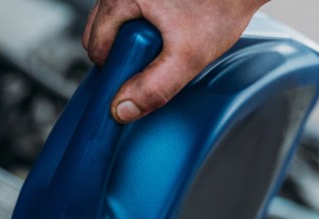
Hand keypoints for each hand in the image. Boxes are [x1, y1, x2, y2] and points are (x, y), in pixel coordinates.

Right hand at [82, 0, 268, 122]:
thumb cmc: (223, 2)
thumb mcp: (188, 55)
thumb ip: (153, 87)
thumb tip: (122, 109)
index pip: (95, 45)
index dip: (116, 66)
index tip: (137, 72)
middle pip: (101, 30)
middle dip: (124, 49)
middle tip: (155, 54)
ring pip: (115, 18)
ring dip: (134, 34)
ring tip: (166, 36)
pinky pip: (131, 7)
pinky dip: (145, 18)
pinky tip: (170, 22)